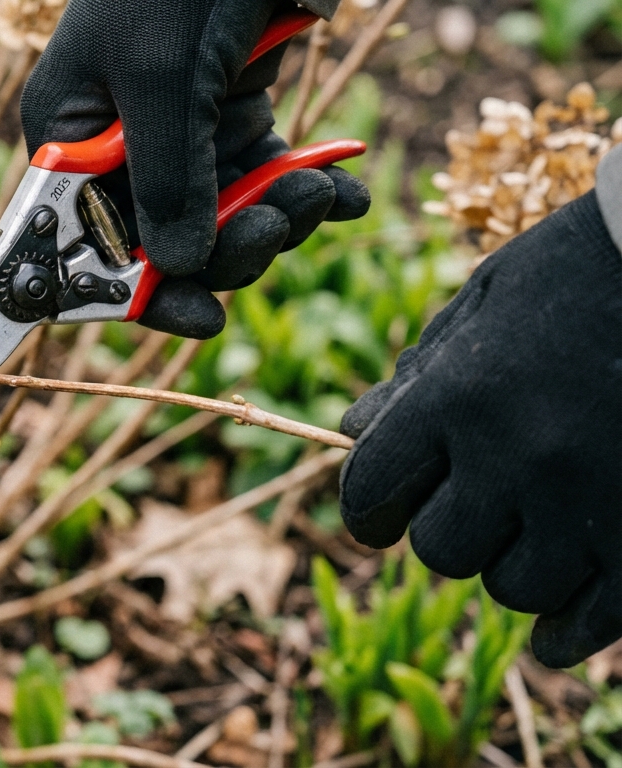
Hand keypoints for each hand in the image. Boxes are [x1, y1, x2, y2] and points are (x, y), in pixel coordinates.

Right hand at [20, 0, 369, 338]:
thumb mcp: (165, 76)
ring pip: (223, 224)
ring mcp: (180, 137)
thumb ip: (168, 179)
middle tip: (282, 223)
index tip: (199, 315)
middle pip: (164, 245)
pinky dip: (307, 193)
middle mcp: (117, 148)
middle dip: (230, 247)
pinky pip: (266, 183)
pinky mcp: (235, 119)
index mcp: (69, 138)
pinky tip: (343, 188)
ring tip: (321, 193)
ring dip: (279, 219)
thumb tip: (177, 271)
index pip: (85, 244)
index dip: (132, 290)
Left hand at [339, 192, 621, 668]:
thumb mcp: (486, 302)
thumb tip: (350, 433)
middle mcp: (518, 458)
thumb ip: (419, 374)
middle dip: (448, 529)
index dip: (368, 507)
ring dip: (513, 566)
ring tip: (536, 529)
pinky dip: (565, 630)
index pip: (372, 490)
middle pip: (441, 550)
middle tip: (475, 505)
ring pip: (513, 589)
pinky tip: (557, 626)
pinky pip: (588, 623)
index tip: (381, 511)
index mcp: (460, 396)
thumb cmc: (583, 270)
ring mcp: (592, 504)